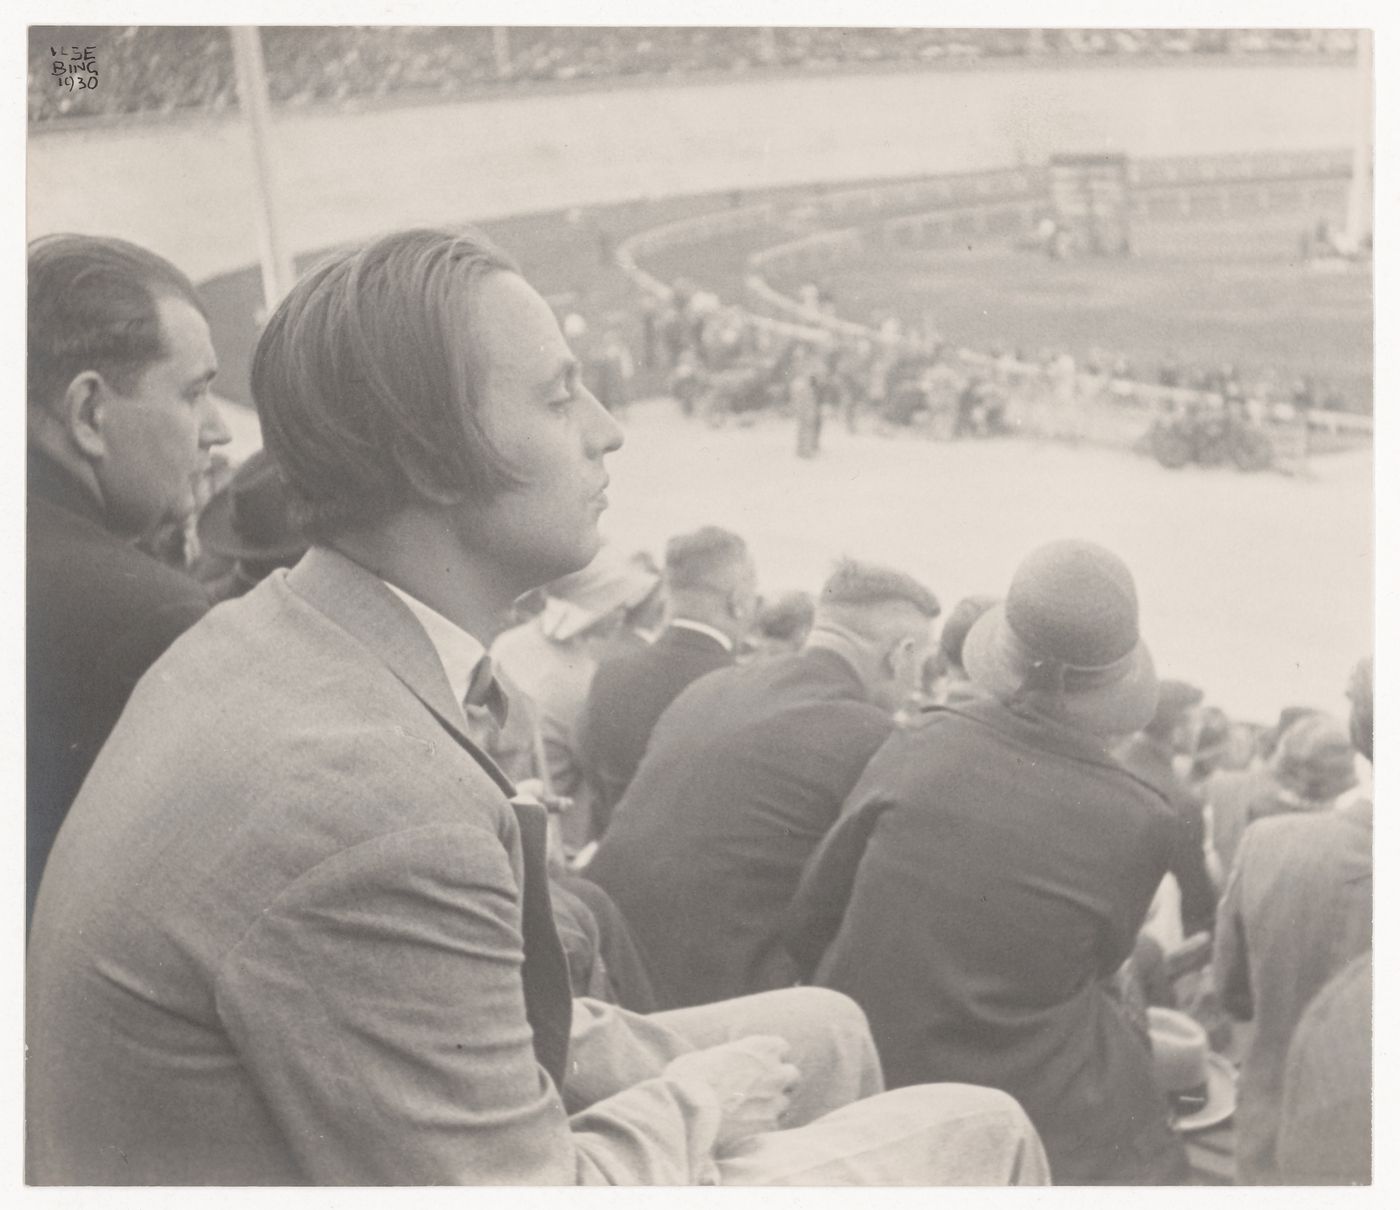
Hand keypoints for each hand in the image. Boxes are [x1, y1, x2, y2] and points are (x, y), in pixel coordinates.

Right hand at [664, 1035, 798, 1149]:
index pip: (781, 1047)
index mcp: (760, 1047)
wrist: (688, 1109)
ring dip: (772, 1105)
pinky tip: (746, 1128)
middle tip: (760, 1089)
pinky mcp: (770, 1125)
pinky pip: (774, 1124)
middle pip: (791, 1074)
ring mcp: (775, 1098)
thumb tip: (722, 1065)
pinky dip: (763, 1126)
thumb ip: (727, 1058)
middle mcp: (774, 1070)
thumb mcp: (707, 1055)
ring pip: (784, 1102)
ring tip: (750, 1112)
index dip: (770, 1057)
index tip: (759, 1065)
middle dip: (779, 1081)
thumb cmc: (690, 1077)